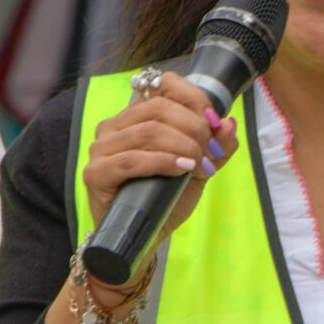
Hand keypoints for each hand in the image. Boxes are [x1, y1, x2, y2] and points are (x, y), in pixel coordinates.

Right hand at [82, 71, 240, 240]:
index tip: (215, 124)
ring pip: (148, 132)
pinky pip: (131, 160)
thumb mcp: (199, 169)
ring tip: (199, 166)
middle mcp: (115, 126)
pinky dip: (162, 162)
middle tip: (211, 153)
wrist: (143, 238)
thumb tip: (228, 124)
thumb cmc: (165, 199)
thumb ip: (216, 147)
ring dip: (183, 147)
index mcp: (137, 115)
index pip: (164, 84)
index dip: (195, 99)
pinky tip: (181, 170)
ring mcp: (101, 149)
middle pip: (159, 108)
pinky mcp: (95, 173)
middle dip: (194, 128)